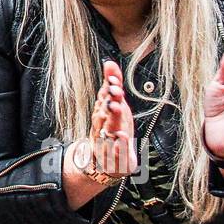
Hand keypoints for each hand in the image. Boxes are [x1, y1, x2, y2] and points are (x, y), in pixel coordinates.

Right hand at [87, 59, 136, 177]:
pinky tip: (122, 138)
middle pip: (103, 114)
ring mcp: (106, 142)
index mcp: (102, 113)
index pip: (103, 100)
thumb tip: (109, 62)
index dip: (108, 91)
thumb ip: (112, 84)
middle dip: (109, 105)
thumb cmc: (111, 128)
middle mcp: (101, 126)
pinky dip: (118, 146)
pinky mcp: (114, 157)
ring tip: (117, 112)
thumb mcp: (114, 104)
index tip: (114, 82)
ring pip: (107, 131)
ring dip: (111, 122)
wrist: (105, 160)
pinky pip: (115, 152)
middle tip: (114, 96)